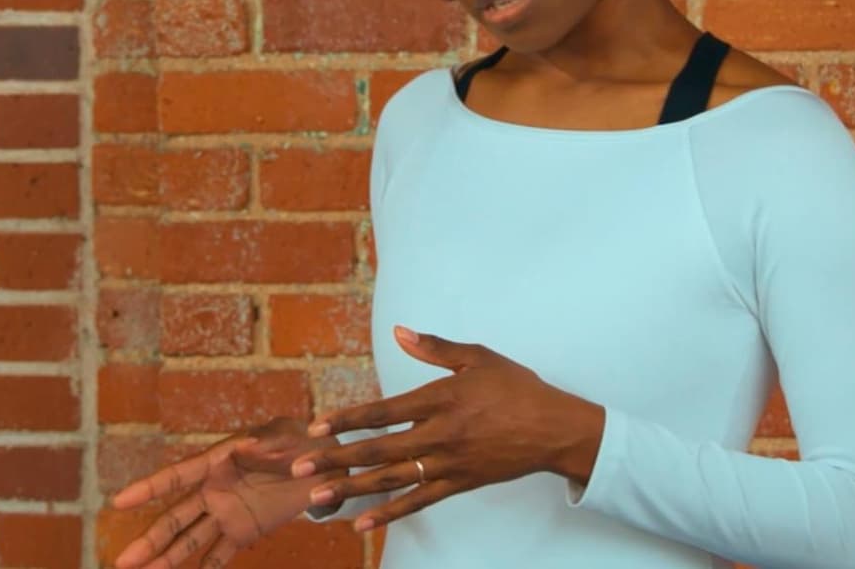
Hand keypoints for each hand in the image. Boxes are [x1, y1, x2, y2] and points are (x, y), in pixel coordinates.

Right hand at [110, 418, 341, 568]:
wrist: (321, 465)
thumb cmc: (299, 441)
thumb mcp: (287, 435)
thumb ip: (267, 442)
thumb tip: (246, 444)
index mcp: (216, 461)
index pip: (176, 476)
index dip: (148, 488)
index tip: (119, 501)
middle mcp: (212, 490)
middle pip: (175, 518)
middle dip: (150, 540)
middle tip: (124, 562)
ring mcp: (225, 513)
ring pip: (190, 540)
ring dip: (168, 559)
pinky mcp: (243, 531)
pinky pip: (220, 553)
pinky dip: (207, 567)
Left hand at [290, 326, 604, 531]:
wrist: (555, 429)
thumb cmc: (516, 388)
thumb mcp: (477, 357)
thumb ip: (434, 348)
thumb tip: (398, 332)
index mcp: (440, 399)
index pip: (383, 411)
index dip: (347, 420)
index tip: (317, 427)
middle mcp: (439, 435)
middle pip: (377, 449)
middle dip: (335, 459)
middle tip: (300, 467)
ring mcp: (448, 464)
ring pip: (391, 479)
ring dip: (352, 489)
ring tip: (317, 498)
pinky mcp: (458, 484)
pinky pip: (418, 502)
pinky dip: (388, 513)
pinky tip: (361, 523)